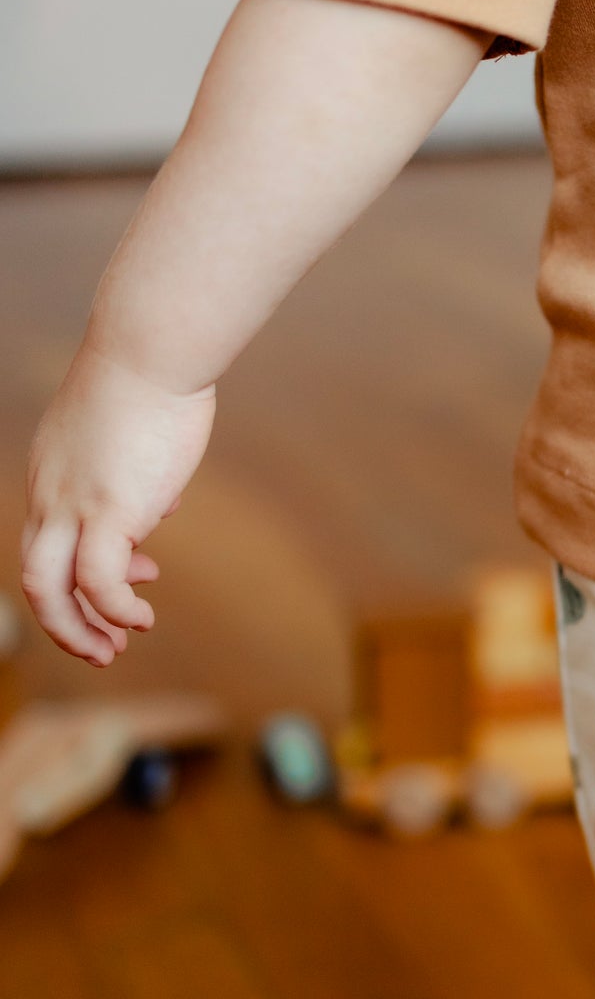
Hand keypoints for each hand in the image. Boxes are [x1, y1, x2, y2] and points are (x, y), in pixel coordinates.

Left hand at [21, 344, 215, 664]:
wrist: (150, 351)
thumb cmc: (151, 380)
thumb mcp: (132, 436)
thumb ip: (136, 475)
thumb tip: (156, 507)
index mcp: (50, 474)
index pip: (47, 541)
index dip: (83, 574)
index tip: (139, 575)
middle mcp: (48, 494)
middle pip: (34, 577)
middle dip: (65, 622)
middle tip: (102, 646)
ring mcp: (72, 505)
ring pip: (49, 590)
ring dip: (78, 630)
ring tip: (115, 647)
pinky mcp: (107, 511)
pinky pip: (99, 582)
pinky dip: (116, 609)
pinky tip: (142, 618)